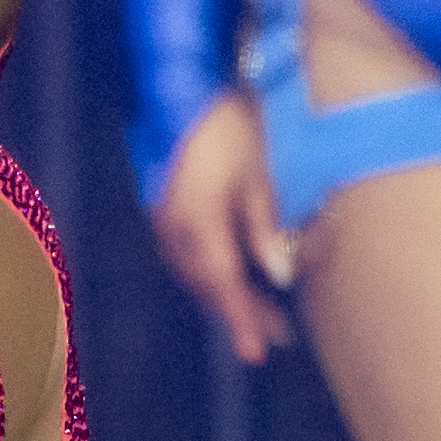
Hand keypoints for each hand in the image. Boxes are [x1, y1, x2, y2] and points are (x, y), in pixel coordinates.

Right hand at [146, 92, 296, 362]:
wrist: (179, 87)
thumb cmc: (226, 126)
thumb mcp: (256, 174)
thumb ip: (265, 229)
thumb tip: (279, 276)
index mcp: (197, 221)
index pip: (223, 283)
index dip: (241, 319)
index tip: (257, 353)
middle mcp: (172, 227)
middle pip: (207, 283)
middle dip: (240, 310)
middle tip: (278, 334)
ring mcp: (161, 217)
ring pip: (195, 271)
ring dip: (226, 292)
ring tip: (262, 308)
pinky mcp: (161, 207)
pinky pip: (185, 253)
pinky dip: (210, 270)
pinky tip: (233, 272)